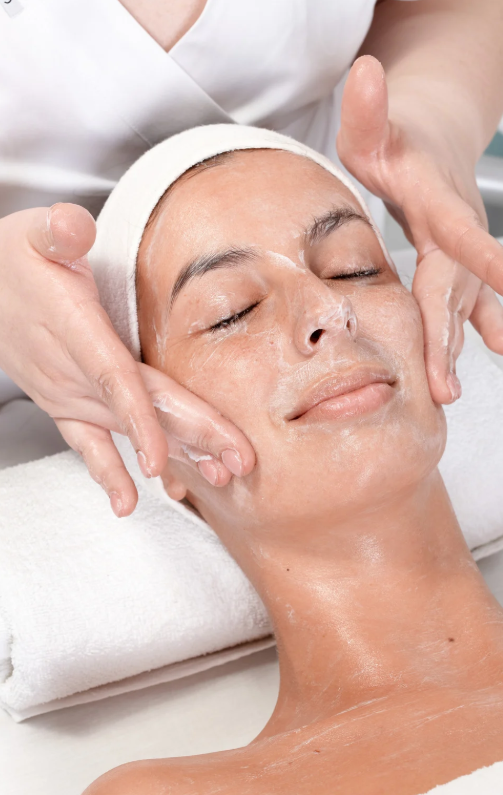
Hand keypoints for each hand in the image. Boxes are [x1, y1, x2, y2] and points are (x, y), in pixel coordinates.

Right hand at [0, 204, 254, 514]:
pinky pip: (90, 445)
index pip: (113, 378)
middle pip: (138, 412)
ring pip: (127, 431)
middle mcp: (71, 372)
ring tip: (217, 479)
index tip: (160, 457)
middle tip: (236, 463)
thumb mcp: (33, 232)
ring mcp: (67, 394)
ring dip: (175, 456)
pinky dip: (110, 473)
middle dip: (190, 439)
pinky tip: (128, 503)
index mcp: (74, 329)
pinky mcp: (65, 404)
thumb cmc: (14, 260)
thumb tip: (75, 228)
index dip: (139, 418)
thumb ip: (57, 231)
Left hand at [337, 55, 502, 403]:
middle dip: (448, 338)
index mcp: (438, 205)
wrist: (433, 140)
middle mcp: (458, 235)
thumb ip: (368, 109)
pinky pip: (471, 306)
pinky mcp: (459, 269)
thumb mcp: (374, 127)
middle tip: (441, 385)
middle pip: (454, 292)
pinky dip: (478, 330)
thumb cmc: (397, 140)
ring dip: (456, 347)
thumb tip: (363, 71)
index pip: (460, 240)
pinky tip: (494, 352)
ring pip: (461, 307)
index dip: (483, 262)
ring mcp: (463, 255)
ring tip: (447, 391)